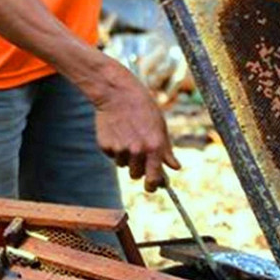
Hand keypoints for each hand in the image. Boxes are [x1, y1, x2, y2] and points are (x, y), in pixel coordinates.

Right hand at [91, 65, 181, 191]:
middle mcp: (137, 151)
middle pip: (136, 174)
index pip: (153, 179)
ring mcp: (119, 149)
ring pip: (122, 164)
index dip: (153, 185)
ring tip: (126, 134)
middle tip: (136, 151)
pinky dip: (113, 147)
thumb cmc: (143, 108)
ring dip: (125, 155)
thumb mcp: (160, 126)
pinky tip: (116, 131)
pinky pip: (110, 154)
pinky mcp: (105, 145)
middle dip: (137, 167)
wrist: (117, 93)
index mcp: (154, 148)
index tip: (151, 187)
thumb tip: (175, 167)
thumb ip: (166, 150)